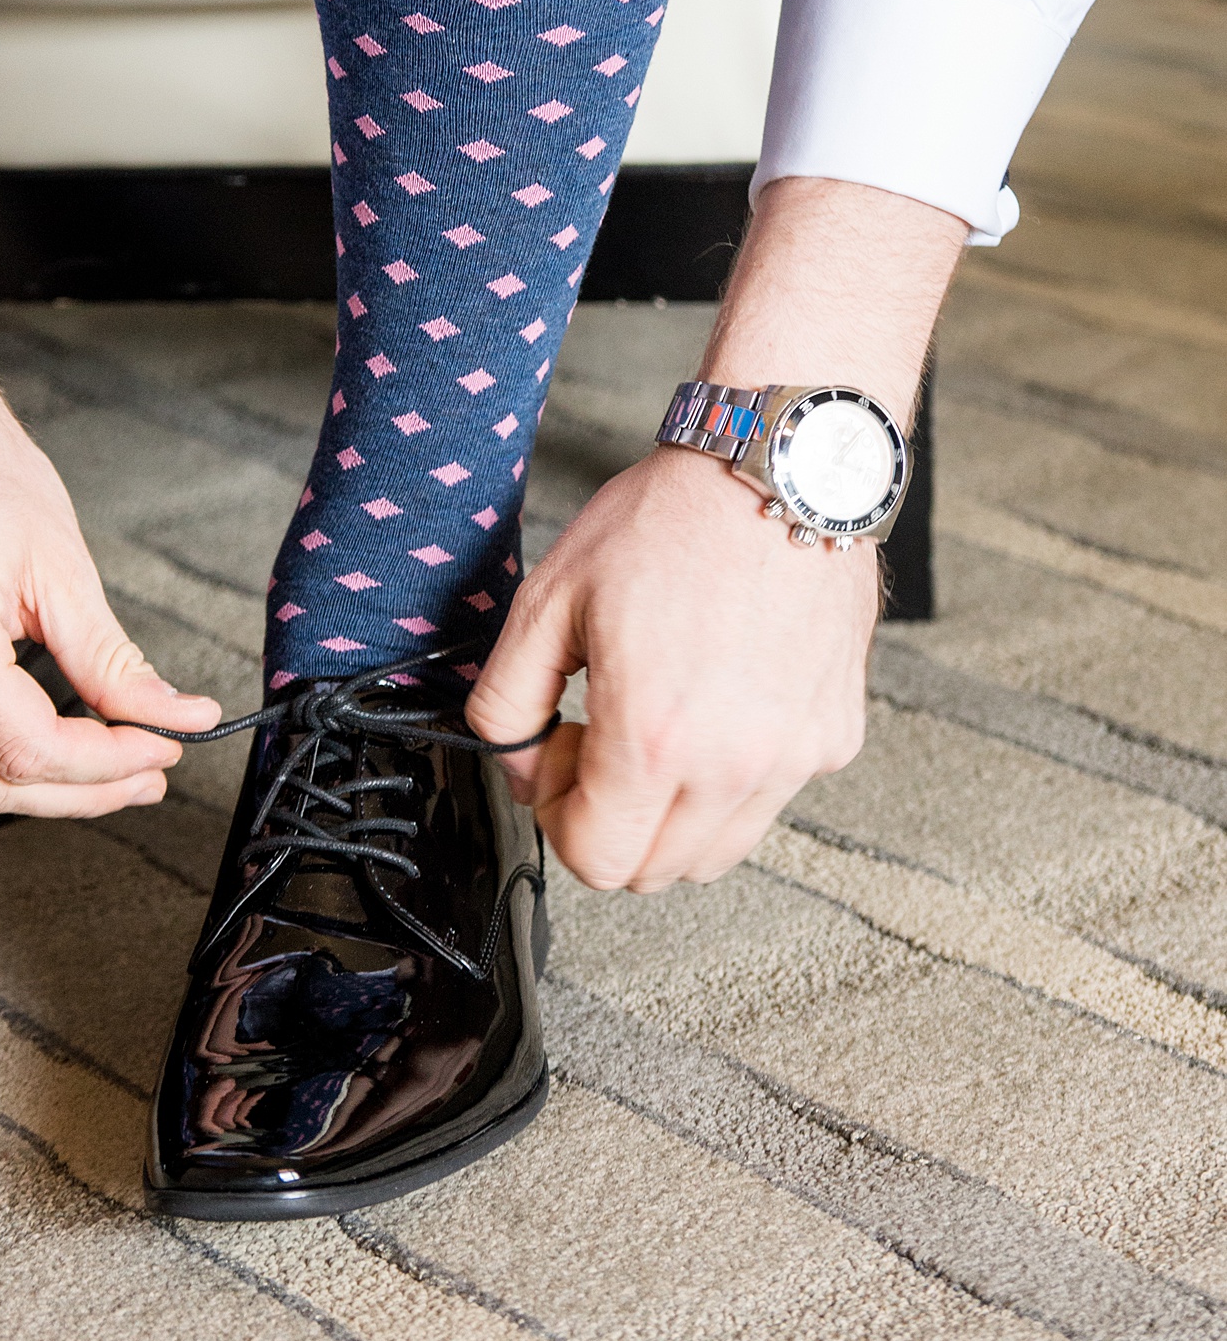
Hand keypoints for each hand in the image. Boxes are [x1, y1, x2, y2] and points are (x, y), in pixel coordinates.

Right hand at [0, 205, 220, 815]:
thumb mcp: (58, 562)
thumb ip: (112, 661)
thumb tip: (170, 719)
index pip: (26, 750)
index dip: (106, 766)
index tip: (159, 751)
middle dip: (76, 792)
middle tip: (141, 771)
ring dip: (21, 791)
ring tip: (90, 767)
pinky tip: (15, 751)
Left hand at [466, 173, 965, 890]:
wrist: (775, 470)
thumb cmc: (671, 520)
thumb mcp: (548, 599)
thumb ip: (505, 702)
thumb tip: (517, 766)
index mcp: (653, 738)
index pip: (595, 861)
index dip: (559, 818)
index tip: (560, 758)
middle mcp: (733, 765)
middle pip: (655, 871)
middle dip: (612, 820)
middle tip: (600, 736)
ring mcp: (793, 757)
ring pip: (716, 849)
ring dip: (673, 809)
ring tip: (660, 718)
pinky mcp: (834, 737)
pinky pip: (771, 796)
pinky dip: (736, 774)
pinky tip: (718, 696)